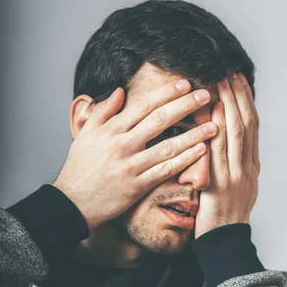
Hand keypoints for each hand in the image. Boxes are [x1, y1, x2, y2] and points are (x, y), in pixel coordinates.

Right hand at [52, 80, 217, 229]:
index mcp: (110, 130)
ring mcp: (130, 166)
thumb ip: (103, 111)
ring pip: (168, 146)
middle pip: (159, 120)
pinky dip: (184, 160)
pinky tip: (201, 151)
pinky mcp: (137, 186)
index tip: (185, 84)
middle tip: (206, 95)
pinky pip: (165, 170)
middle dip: (185, 105)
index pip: (143, 106)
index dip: (166, 93)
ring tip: (214, 125)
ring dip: (193, 134)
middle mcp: (122, 145)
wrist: (73, 202)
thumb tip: (121, 91)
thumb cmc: (79, 167)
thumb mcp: (84, 135)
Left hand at [194, 72, 259, 238]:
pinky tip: (214, 112)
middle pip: (247, 123)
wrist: (224, 240)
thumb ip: (233, 162)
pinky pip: (220, 152)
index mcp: (252, 165)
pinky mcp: (223, 184)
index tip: (239, 80)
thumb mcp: (237, 185)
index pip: (252, 125)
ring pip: (237, 132)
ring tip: (221, 82)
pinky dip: (219, 129)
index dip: (246, 101)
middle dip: (239, 95)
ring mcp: (237, 174)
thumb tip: (222, 138)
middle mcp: (248, 166)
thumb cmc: (224, 213)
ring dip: (229, 104)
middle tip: (230, 71)